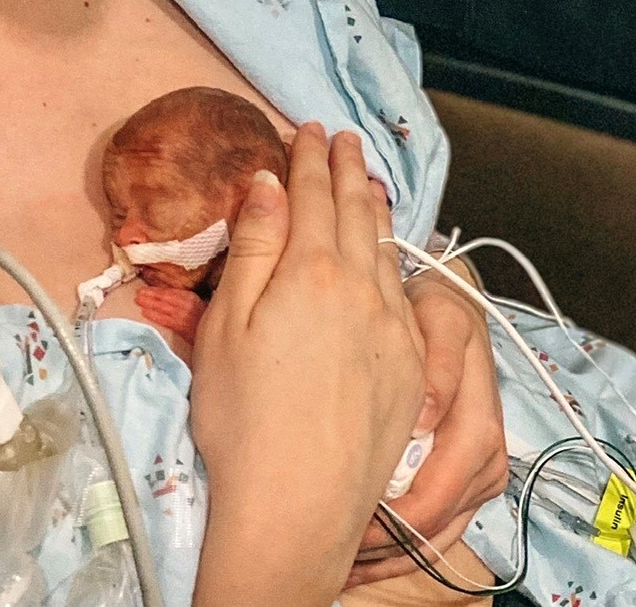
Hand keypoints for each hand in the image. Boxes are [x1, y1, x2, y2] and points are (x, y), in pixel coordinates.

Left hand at [135, 284, 206, 342]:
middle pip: (165, 298)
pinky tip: (145, 313)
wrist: (214, 333)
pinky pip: (166, 320)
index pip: (170, 292)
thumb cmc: (203, 318)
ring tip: (138, 301)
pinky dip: (155, 316)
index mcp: (191, 297)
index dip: (156, 290)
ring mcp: (184, 316)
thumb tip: (164, 293)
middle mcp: (187, 304)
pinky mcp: (183, 328)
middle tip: (137, 293)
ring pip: (164, 308)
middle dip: (150, 295)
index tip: (145, 288)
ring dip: (150, 304)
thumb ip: (182, 298)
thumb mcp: (196, 303)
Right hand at [189, 124, 426, 606]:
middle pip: (354, 211)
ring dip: (375, 206)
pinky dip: (394, 257)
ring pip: (385, 247)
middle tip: (344, 139)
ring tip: (370, 180)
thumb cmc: (242, 419)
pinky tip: (390, 254)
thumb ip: (254, 246)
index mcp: (310, 270)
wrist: (297, 506)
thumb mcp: (226, 324)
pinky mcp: (409, 365)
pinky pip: (404, 291)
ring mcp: (392, 326)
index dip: (308, 158)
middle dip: (347, 169)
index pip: (311, 195)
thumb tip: (270, 182)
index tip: (309, 129)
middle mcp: (361, 287)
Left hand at [346, 267, 508, 586]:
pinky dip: (400, 550)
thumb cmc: (437, 313)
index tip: (349, 529)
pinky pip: (436, 534)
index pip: (438, 495)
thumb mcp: (441, 319)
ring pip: (436, 542)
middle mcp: (486, 460)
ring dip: (390, 557)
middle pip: (435, 529)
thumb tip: (429, 414)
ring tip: (340, 562)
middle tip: (334, 555)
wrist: (446, 311)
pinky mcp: (466, 485)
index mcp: (480, 425)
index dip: (394, 523)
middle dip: (386, 549)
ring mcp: (477, 477)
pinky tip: (360, 554)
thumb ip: (439, 361)